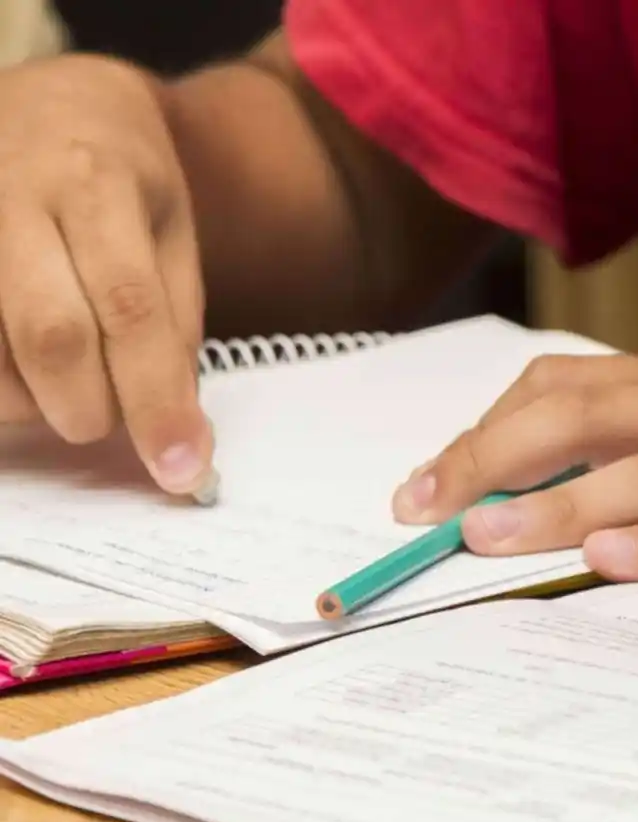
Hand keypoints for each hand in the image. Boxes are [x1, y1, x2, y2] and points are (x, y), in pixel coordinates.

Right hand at [0, 56, 210, 492]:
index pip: (130, 308)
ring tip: (61, 377)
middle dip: (89, 406)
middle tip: (104, 419)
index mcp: (97, 182)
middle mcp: (11, 191)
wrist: (51, 96)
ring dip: (31, 399)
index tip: (180, 468)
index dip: (156, 399)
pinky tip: (18, 368)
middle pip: (51, 333)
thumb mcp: (172, 232)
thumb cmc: (123, 175)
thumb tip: (178, 430)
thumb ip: (174, 324)